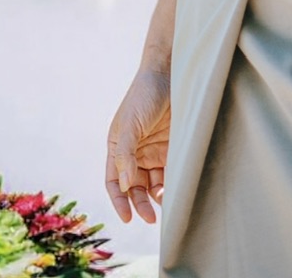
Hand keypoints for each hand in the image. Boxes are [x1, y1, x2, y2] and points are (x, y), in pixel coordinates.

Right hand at [106, 68, 170, 223]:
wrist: (171, 72)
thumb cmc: (144, 94)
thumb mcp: (130, 124)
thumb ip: (126, 154)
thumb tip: (125, 186)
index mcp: (118, 147)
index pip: (114, 182)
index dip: (119, 201)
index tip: (128, 219)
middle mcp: (135, 153)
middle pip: (134, 188)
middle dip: (140, 204)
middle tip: (150, 218)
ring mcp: (153, 151)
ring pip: (153, 184)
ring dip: (158, 197)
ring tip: (167, 203)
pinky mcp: (172, 147)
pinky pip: (170, 172)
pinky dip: (172, 183)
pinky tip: (177, 189)